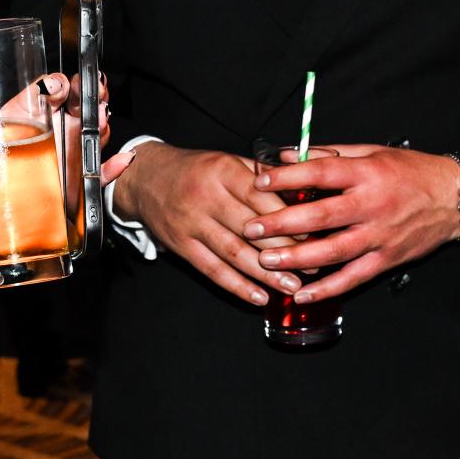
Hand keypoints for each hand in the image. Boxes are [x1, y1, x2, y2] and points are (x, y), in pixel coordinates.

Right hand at [102, 142, 297, 305]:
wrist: (146, 178)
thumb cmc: (196, 170)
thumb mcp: (227, 161)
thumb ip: (262, 175)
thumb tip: (304, 187)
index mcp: (222, 170)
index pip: (260, 197)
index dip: (288, 217)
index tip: (314, 234)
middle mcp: (206, 197)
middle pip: (250, 228)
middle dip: (285, 249)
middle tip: (313, 266)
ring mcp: (191, 223)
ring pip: (234, 253)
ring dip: (265, 274)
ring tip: (292, 286)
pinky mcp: (180, 245)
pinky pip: (212, 269)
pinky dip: (237, 286)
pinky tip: (259, 297)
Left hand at [241, 145, 459, 302]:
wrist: (455, 198)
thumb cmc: (411, 172)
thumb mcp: (372, 152)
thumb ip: (330, 154)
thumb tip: (288, 154)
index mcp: (367, 174)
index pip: (321, 173)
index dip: (288, 177)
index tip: (259, 181)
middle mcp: (373, 205)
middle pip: (321, 216)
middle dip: (283, 223)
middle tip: (252, 228)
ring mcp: (380, 236)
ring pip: (334, 251)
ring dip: (298, 258)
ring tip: (267, 261)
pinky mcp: (387, 259)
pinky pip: (353, 278)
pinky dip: (327, 288)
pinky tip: (302, 294)